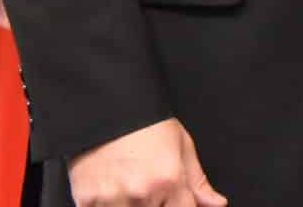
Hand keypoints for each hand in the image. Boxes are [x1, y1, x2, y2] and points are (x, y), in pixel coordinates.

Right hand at [68, 118, 227, 206]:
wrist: (107, 106)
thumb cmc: (145, 124)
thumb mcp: (181, 145)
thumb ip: (197, 181)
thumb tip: (216, 204)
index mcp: (168, 180)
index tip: (171, 200)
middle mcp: (141, 193)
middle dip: (153, 204)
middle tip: (146, 185)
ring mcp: (111, 198)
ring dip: (127, 205)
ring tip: (126, 185)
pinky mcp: (86, 200)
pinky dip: (104, 204)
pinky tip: (108, 189)